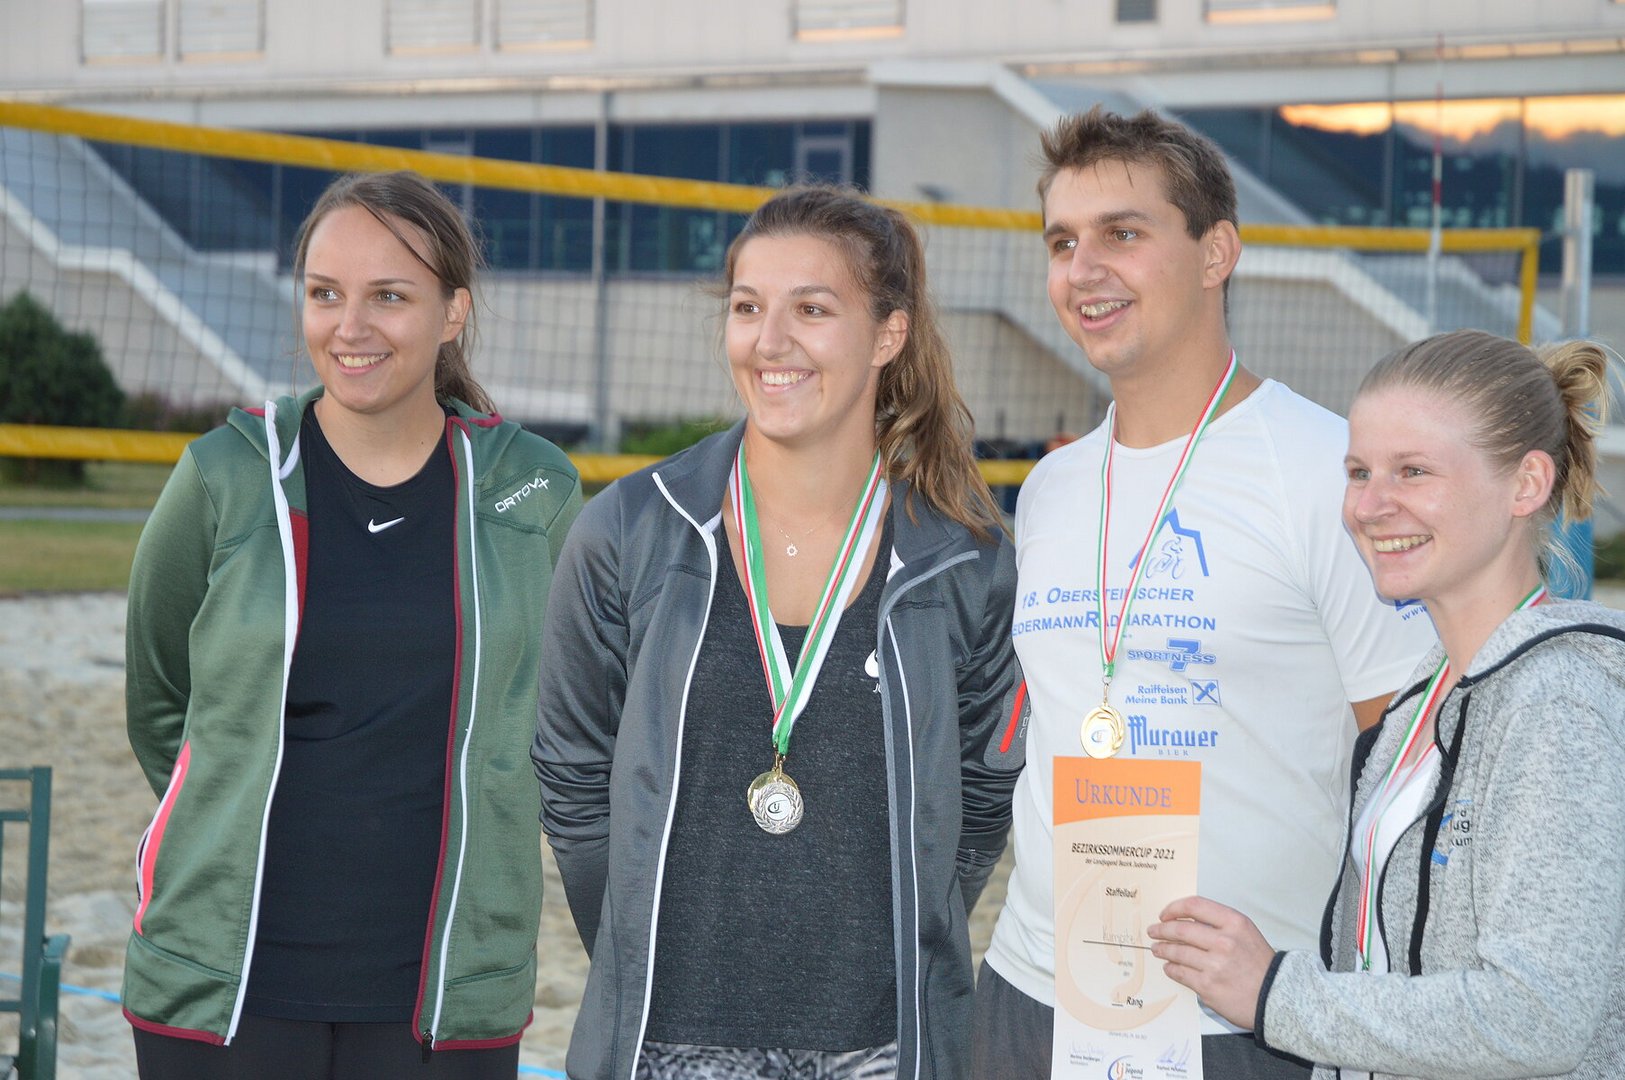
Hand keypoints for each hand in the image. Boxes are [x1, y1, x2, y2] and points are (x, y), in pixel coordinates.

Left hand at [1147, 895, 1275, 1029]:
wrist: (1275, 996)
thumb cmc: (1260, 964)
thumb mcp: (1245, 933)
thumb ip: (1218, 924)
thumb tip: (1185, 920)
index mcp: (1234, 923)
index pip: (1195, 906)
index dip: (1174, 908)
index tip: (1165, 914)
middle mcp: (1224, 941)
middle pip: (1180, 929)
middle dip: (1162, 929)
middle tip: (1154, 931)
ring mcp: (1215, 965)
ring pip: (1177, 952)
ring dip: (1163, 949)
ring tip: (1157, 949)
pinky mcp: (1208, 986)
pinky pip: (1180, 973)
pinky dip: (1171, 968)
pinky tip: (1169, 967)